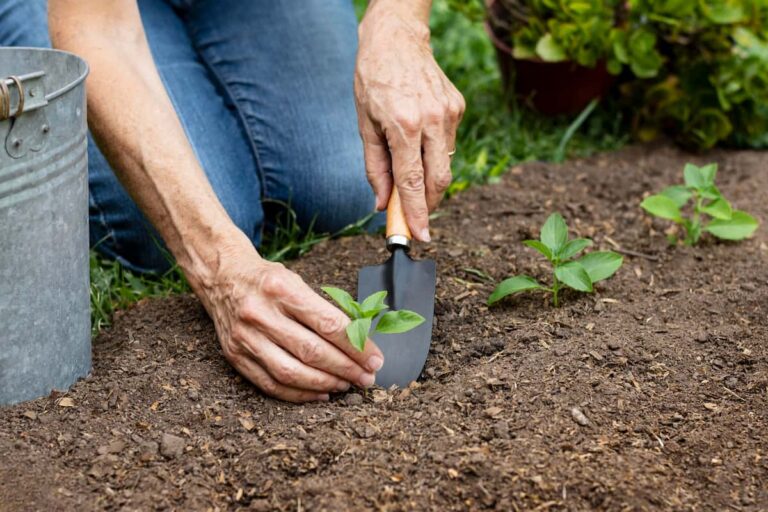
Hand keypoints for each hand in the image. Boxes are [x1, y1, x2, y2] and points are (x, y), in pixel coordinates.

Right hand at [200, 243, 383, 402]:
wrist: (222, 278)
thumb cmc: (268, 280)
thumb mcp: (297, 280)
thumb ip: (324, 310)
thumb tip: (361, 342)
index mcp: (281, 288)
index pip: (327, 324)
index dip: (356, 346)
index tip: (375, 359)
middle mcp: (260, 313)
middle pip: (311, 351)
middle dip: (346, 369)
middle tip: (366, 378)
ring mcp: (245, 337)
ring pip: (291, 372)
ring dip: (324, 384)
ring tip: (346, 385)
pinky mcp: (235, 356)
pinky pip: (270, 384)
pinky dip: (299, 394)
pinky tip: (320, 393)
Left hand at [355, 0, 464, 241]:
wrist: (397, 38)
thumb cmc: (373, 79)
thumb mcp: (364, 124)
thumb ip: (375, 167)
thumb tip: (383, 203)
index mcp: (403, 125)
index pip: (412, 181)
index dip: (416, 213)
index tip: (421, 236)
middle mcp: (431, 120)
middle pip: (438, 180)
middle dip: (428, 204)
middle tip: (416, 217)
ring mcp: (449, 113)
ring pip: (445, 164)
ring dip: (429, 179)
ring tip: (410, 172)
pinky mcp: (458, 107)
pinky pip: (448, 144)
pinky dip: (434, 153)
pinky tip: (419, 139)